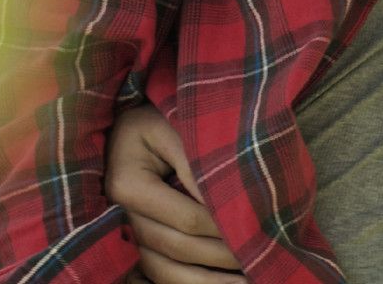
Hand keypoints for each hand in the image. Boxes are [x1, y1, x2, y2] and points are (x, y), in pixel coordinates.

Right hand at [106, 105, 245, 282]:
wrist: (138, 120)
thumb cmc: (163, 116)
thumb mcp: (178, 127)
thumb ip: (197, 164)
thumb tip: (222, 203)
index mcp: (128, 185)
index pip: (187, 218)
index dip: (224, 227)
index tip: (258, 229)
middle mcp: (121, 215)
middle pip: (178, 249)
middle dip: (224, 256)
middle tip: (262, 258)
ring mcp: (127, 231)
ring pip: (167, 272)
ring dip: (210, 282)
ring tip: (249, 280)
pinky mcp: (137, 240)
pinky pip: (161, 274)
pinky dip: (194, 282)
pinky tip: (226, 281)